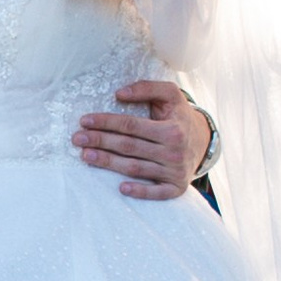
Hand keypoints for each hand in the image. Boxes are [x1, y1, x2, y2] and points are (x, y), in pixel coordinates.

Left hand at [75, 79, 212, 199]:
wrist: (203, 141)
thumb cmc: (178, 116)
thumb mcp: (170, 95)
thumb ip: (147, 88)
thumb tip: (119, 93)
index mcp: (171, 129)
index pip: (131, 125)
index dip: (106, 122)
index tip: (85, 121)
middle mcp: (173, 151)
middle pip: (129, 146)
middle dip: (100, 141)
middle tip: (77, 139)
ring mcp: (175, 171)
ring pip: (135, 167)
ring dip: (108, 163)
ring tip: (86, 156)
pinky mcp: (176, 187)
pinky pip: (157, 193)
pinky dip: (140, 191)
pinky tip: (121, 188)